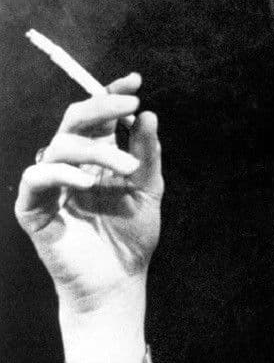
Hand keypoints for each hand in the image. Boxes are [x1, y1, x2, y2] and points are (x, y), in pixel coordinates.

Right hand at [14, 73, 161, 362]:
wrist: (119, 282)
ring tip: (128, 170)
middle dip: (101, 107)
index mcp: (99, 158)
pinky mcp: (34, 208)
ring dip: (96, 150)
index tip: (135, 81)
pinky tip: (88, 181)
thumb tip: (148, 116)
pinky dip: (61, 173)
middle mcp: (73, 166)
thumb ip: (147, 155)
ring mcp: (52, 185)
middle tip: (130, 105)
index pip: (99, 117)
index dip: (111, 94)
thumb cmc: (132, 238)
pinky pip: (37, 179)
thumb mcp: (149, 191)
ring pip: (59, 146)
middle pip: (74, 121)